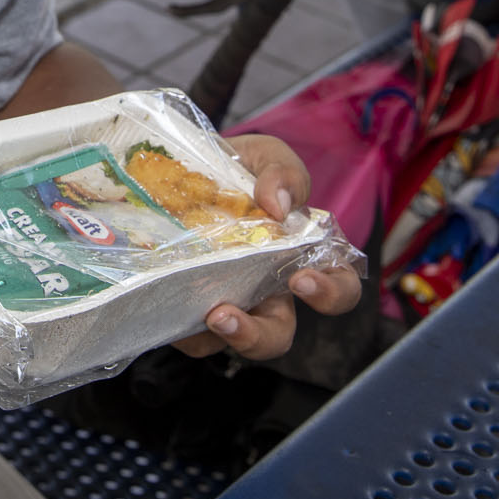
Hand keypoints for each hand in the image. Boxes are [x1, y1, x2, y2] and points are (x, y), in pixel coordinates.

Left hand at [170, 135, 362, 360]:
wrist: (179, 161)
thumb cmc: (238, 165)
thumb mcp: (265, 156)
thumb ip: (283, 173)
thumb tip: (278, 206)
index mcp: (296, 256)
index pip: (335, 287)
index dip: (329, 293)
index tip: (300, 280)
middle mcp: (263, 288)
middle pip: (277, 335)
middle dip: (258, 336)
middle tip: (228, 313)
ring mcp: (224, 298)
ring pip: (229, 342)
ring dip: (216, 336)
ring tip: (203, 314)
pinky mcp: (185, 303)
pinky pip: (187, 333)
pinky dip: (178, 326)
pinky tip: (162, 301)